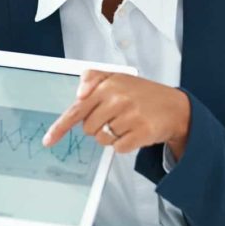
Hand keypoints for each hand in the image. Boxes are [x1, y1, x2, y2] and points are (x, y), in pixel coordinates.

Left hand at [43, 69, 191, 156]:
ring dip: (112, 136)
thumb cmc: (142, 94)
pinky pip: (118, 148)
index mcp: (109, 84)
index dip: (60, 127)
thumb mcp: (118, 77)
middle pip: (88, 128)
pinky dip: (124, 144)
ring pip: (102, 139)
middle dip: (99, 126)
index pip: (77, 109)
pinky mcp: (141, 132)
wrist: (175, 107)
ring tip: (127, 123)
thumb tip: (79, 92)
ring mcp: (130, 116)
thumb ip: (93, 77)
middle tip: (116, 116)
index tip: (49, 140)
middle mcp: (118, 98)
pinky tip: (135, 132)